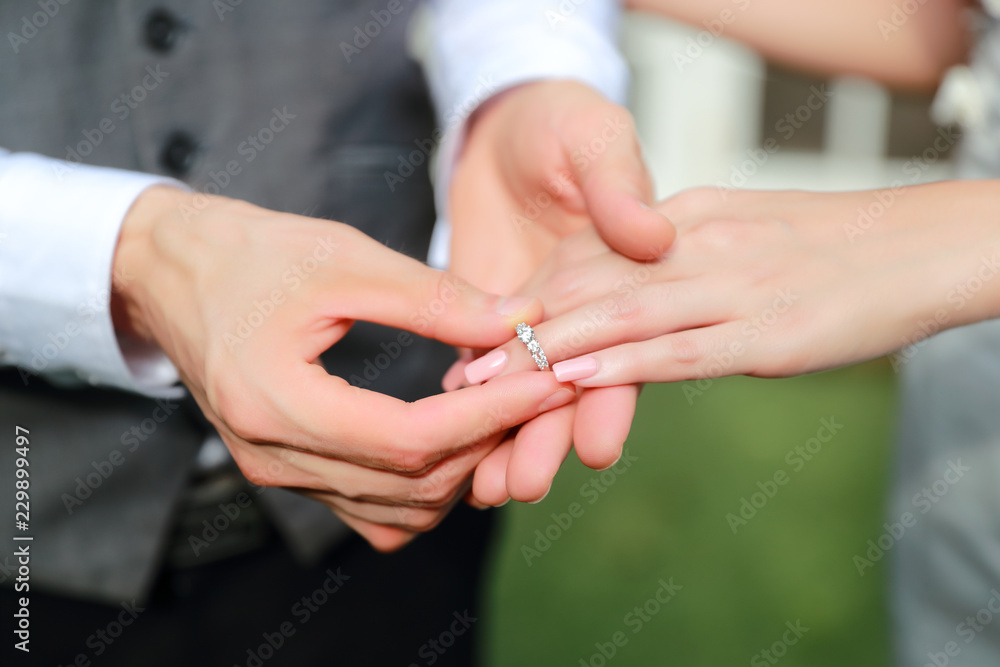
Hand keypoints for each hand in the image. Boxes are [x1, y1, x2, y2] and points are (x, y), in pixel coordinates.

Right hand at [112, 186, 576, 550]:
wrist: (176, 271)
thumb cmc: (252, 253)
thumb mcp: (344, 258)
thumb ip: (436, 297)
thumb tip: (523, 319)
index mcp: (276, 402)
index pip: (410, 440)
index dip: (490, 415)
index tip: (549, 381)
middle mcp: (274, 456)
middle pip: (412, 485)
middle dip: (490, 441)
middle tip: (541, 389)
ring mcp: (278, 473)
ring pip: (399, 511)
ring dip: (463, 469)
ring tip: (503, 410)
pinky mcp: (287, 471)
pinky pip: (372, 511)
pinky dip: (424, 487)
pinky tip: (449, 438)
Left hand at [446, 80, 674, 505]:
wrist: (503, 121)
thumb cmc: (562, 122)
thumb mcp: (593, 137)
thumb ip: (617, 184)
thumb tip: (651, 234)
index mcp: (622, 275)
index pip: (621, 342)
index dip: (612, 392)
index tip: (597, 444)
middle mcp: (584, 308)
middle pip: (572, 383)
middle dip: (551, 435)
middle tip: (525, 485)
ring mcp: (537, 318)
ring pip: (527, 389)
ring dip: (510, 437)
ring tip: (486, 487)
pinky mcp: (491, 315)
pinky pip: (483, 368)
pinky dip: (471, 403)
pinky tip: (451, 443)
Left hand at [472, 183, 999, 390]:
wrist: (919, 242)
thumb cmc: (829, 245)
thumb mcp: (740, 229)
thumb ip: (682, 255)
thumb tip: (635, 292)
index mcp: (685, 219)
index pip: (589, 260)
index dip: (530, 302)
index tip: (483, 337)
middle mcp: (695, 247)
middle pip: (588, 291)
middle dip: (518, 336)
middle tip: (460, 374)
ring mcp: (729, 288)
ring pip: (619, 322)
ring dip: (548, 357)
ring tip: (490, 388)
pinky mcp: (765, 333)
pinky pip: (678, 349)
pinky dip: (620, 367)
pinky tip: (574, 384)